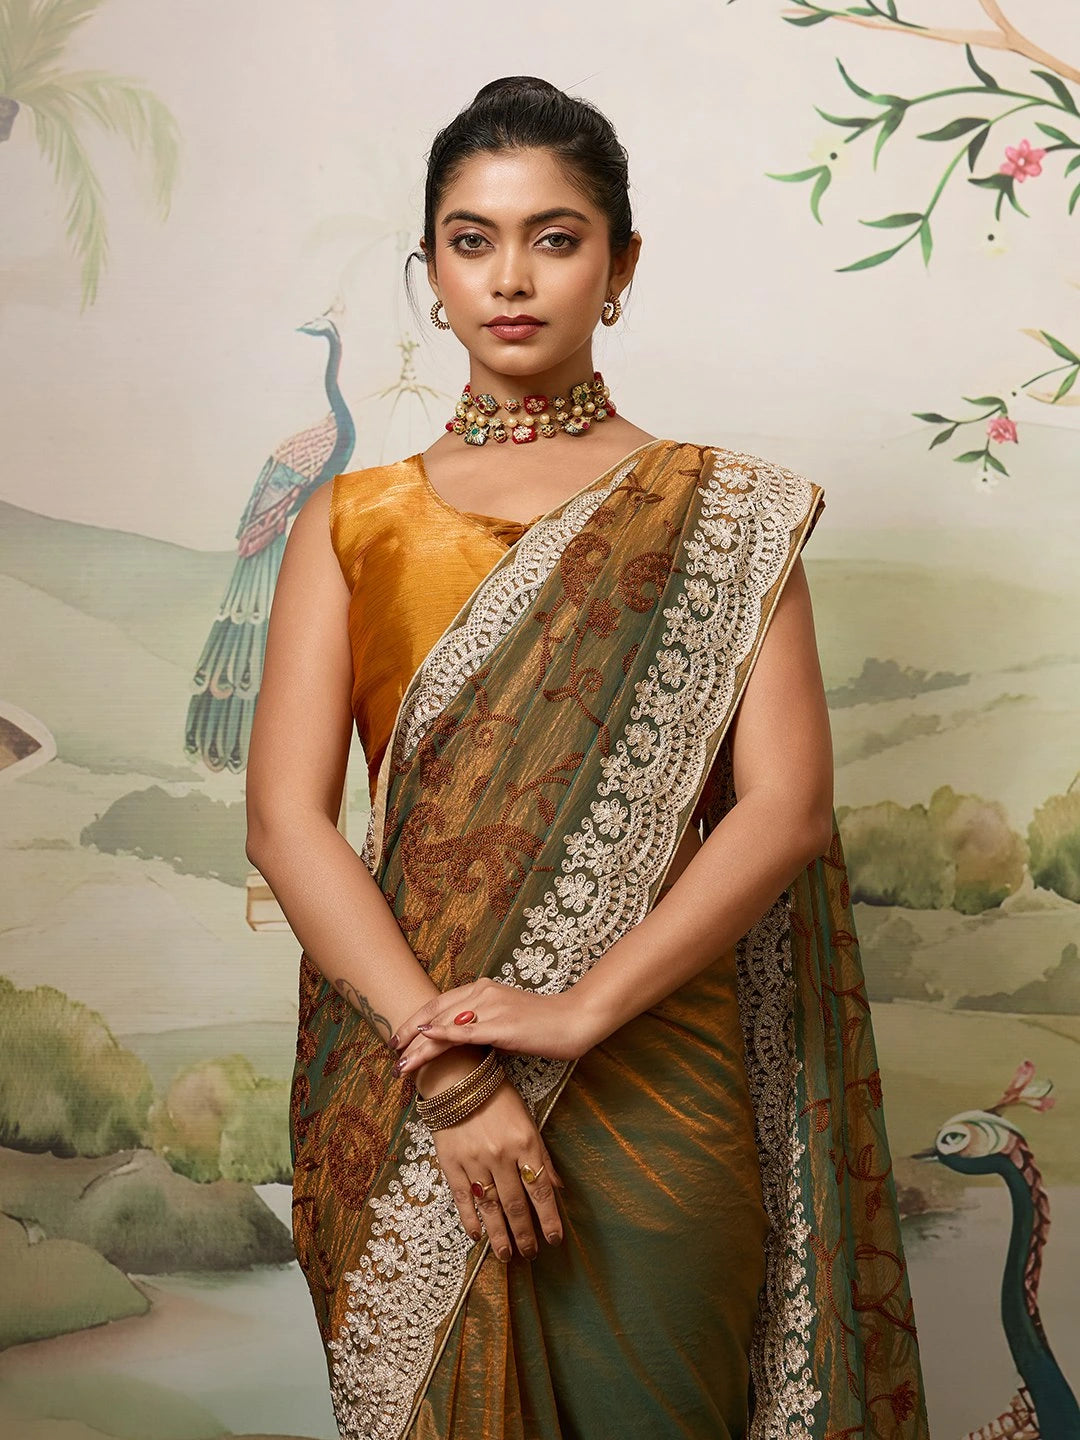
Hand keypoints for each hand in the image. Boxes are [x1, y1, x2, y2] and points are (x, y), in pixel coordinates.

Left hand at [391, 978, 592, 1077]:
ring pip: (445, 1026)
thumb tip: (460, 1042)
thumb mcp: (504, 1019)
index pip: (438, 1003)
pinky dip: (443, 1036)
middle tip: (392, 1053)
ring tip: (402, 1064)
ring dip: (419, 1047)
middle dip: (409, 1034)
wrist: (573, 1019)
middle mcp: (483, 993)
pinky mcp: (502, 1026)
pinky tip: (425, 1042)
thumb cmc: (541, 1023)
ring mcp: (492, 1008)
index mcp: (482, 988)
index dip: (414, 1020)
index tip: (399, 1038)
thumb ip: (481, 1025)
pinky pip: (467, 1032)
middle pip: (435, 1013)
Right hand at [430, 1074, 564, 1261]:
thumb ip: (542, 1155)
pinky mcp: (452, 1163)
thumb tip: (557, 1187)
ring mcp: (475, 1161)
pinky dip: (470, 1219)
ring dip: (499, 1235)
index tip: (554, 1239)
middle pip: (516, 1205)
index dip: (548, 1218)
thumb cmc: (497, 1096)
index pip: (541, 1190)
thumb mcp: (528, 1119)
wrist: (457, 1078)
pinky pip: (463, 1198)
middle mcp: (502, 1155)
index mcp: (525, 1142)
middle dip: (525, 1234)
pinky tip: (476, 1236)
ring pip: (491, 1207)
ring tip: (506, 1256)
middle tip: (530, 1253)